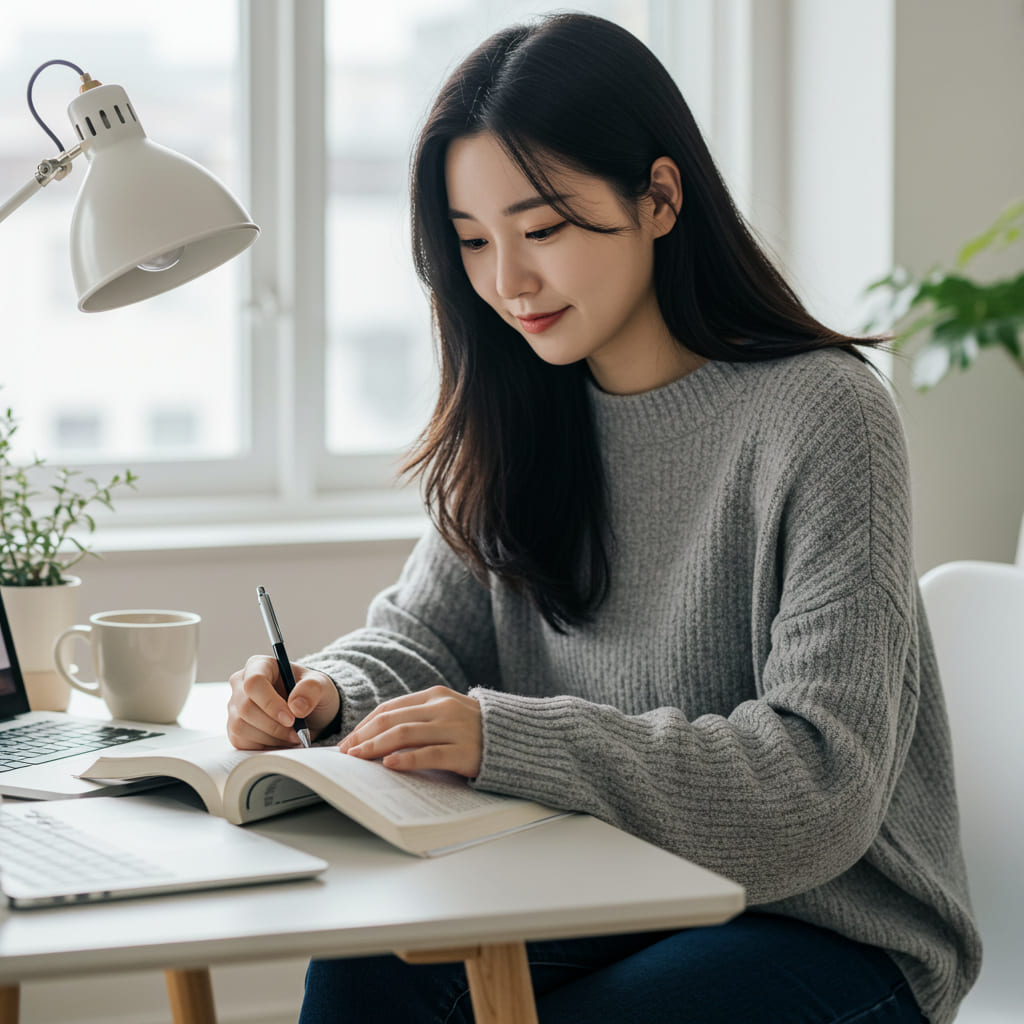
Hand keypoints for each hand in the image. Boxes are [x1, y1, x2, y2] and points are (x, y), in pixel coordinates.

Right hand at [227, 655, 339, 749]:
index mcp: (259, 665)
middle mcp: (241, 684)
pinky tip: (281, 741)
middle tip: (297, 732)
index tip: (291, 719)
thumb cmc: (312, 693)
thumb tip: (296, 706)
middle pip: (246, 708)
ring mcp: (235, 707)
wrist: (311, 713)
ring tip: (292, 736)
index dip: (270, 703)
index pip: (254, 682)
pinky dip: (264, 746)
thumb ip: (312, 689)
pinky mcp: (235, 728)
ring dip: (271, 737)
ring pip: (240, 727)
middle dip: (274, 726)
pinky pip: (241, 742)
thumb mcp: (321, 686)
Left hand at [338, 686, 481, 777]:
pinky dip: (406, 759)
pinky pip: (429, 754)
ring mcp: (455, 728)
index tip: (349, 739)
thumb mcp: (449, 714)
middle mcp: (444, 708)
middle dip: (364, 735)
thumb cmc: (478, 731)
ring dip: (376, 746)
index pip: (391, 707)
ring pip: (405, 734)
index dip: (365, 723)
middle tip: (346, 752)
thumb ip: (421, 718)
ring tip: (358, 758)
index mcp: (437, 696)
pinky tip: (389, 764)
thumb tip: (380, 735)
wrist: (520, 739)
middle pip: (392, 718)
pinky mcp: (464, 751)